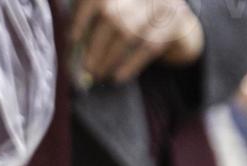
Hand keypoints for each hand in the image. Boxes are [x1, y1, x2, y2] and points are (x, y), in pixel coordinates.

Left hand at [71, 0, 203, 84]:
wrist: (175, 19)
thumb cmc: (134, 17)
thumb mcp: (115, 9)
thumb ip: (93, 21)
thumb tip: (72, 48)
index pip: (96, 1)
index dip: (80, 20)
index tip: (71, 40)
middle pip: (110, 18)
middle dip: (93, 48)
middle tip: (85, 69)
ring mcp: (160, 5)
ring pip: (127, 34)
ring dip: (108, 59)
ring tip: (97, 74)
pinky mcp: (172, 24)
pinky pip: (147, 48)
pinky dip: (130, 65)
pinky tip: (118, 77)